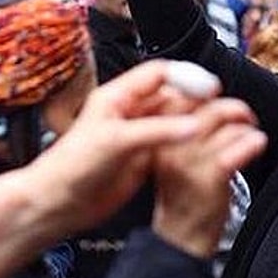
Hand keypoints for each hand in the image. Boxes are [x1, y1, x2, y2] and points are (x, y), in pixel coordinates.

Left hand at [34, 60, 227, 234]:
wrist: (59, 203)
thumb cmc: (70, 167)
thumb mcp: (117, 141)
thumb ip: (157, 131)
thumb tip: (193, 125)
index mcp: (117, 96)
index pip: (158, 74)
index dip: (186, 76)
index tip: (210, 86)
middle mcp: (128, 112)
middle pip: (170, 95)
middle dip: (194, 98)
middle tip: (219, 105)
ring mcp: (137, 135)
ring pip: (173, 119)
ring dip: (193, 120)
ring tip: (216, 123)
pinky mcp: (142, 157)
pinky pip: (171, 143)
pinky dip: (187, 143)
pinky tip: (200, 145)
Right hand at [151, 99, 265, 258]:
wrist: (181, 238)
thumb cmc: (182, 195)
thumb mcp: (171, 158)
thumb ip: (183, 130)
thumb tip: (208, 100)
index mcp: (157, 139)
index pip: (180, 99)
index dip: (205, 93)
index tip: (218, 99)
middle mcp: (171, 147)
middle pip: (207, 107)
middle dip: (233, 107)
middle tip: (244, 116)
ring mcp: (191, 162)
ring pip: (226, 124)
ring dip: (246, 125)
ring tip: (251, 133)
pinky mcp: (211, 177)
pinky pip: (238, 146)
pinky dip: (253, 141)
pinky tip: (258, 143)